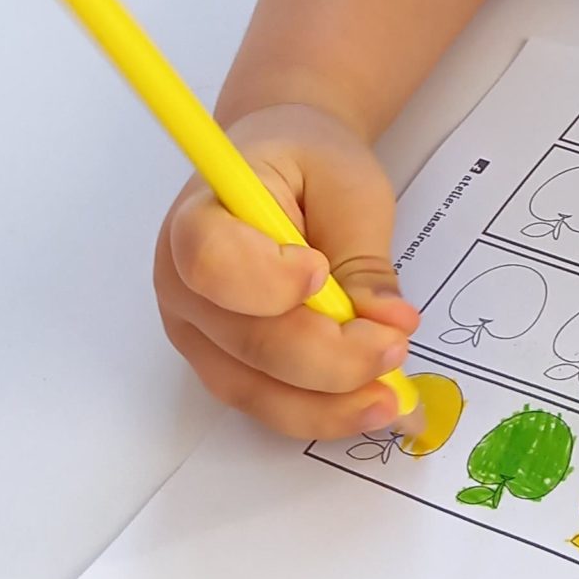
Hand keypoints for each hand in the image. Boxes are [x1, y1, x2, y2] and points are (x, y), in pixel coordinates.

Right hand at [153, 103, 419, 438]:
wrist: (285, 166)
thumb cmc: (310, 165)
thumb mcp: (349, 187)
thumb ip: (363, 256)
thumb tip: (389, 324)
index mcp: (199, 217)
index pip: (211, 261)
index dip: (265, 280)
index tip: (320, 270)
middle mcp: (183, 285)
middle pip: (246, 341)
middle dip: (330, 358)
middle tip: (395, 347)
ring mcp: (200, 333)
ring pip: (257, 390)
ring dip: (331, 404)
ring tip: (394, 397)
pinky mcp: (226, 365)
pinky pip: (269, 405)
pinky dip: (323, 413)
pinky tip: (372, 405)